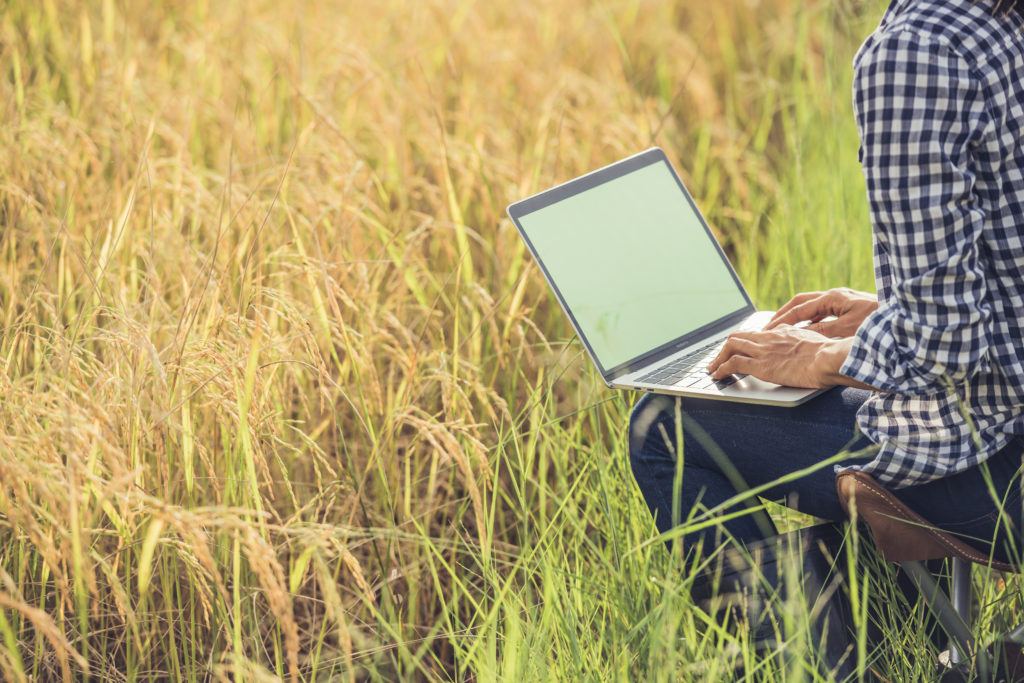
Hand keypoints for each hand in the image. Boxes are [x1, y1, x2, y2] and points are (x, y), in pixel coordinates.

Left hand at [707, 326, 851, 388]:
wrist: (828, 358)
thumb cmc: (828, 354)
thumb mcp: (813, 340)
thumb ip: (801, 342)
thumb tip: (801, 348)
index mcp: (781, 331)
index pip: (754, 334)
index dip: (743, 342)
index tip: (738, 349)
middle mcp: (768, 338)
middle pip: (737, 338)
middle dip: (724, 349)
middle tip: (718, 359)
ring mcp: (763, 351)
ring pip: (730, 348)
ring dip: (718, 359)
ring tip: (712, 369)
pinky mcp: (761, 365)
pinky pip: (733, 364)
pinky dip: (722, 369)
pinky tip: (718, 376)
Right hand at [765, 287, 877, 337]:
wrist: (908, 318)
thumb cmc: (880, 324)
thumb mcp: (848, 329)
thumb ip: (823, 331)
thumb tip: (801, 332)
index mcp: (833, 297)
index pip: (799, 308)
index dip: (781, 320)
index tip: (768, 331)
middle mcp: (836, 295)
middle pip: (801, 302)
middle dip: (782, 314)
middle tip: (767, 327)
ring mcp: (843, 299)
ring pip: (811, 306)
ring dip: (795, 316)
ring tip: (782, 329)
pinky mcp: (850, 306)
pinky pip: (822, 312)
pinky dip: (809, 320)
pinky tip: (807, 330)